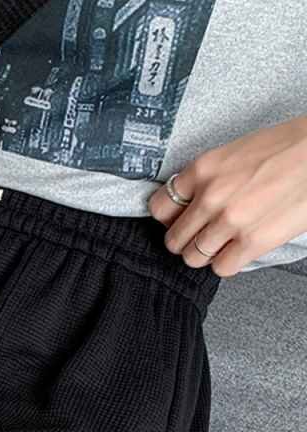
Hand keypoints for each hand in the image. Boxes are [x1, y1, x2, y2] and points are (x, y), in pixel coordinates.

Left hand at [147, 115, 306, 276]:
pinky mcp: (253, 241)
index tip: (178, 220)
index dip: (168, 218)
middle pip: (174, 239)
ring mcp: (230, 221)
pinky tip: (238, 249)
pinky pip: (221, 268)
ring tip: (221, 243)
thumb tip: (186, 202)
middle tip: (200, 236)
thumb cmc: (287, 147)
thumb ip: (205, 178)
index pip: (159, 208)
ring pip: (193, 258)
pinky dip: (227, 263)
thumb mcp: (234, 152)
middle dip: (185, 241)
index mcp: (202, 169)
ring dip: (205, 254)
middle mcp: (210, 196)